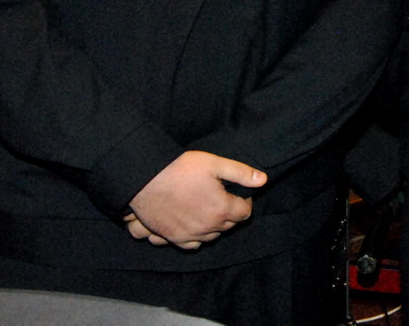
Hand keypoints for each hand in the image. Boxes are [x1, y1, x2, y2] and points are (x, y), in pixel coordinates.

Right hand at [128, 150, 266, 249]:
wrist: (144, 179)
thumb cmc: (181, 169)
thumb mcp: (215, 164)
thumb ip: (241, 173)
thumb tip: (263, 180)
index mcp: (221, 209)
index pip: (245, 213)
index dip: (246, 202)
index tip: (240, 194)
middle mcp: (207, 227)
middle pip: (229, 225)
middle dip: (231, 213)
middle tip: (223, 198)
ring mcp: (189, 235)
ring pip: (212, 236)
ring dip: (215, 225)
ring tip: (209, 208)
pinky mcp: (172, 238)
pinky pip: (191, 244)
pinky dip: (197, 236)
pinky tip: (194, 223)